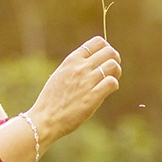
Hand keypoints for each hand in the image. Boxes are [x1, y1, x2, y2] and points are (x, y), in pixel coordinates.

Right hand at [28, 35, 121, 150]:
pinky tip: (108, 91)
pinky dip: (114, 85)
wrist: (45, 119)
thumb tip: (93, 61)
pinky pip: (112, 83)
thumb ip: (75, 66)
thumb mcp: (60, 74)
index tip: (105, 57)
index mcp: (71, 60)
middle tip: (112, 69)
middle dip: (114, 59)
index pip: (97, 42)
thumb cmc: (52, 99)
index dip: (106, 48)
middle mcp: (80, 67)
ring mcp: (87, 81)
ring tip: (111, 80)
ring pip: (113, 65)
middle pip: (109, 51)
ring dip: (116, 72)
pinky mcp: (93, 97)